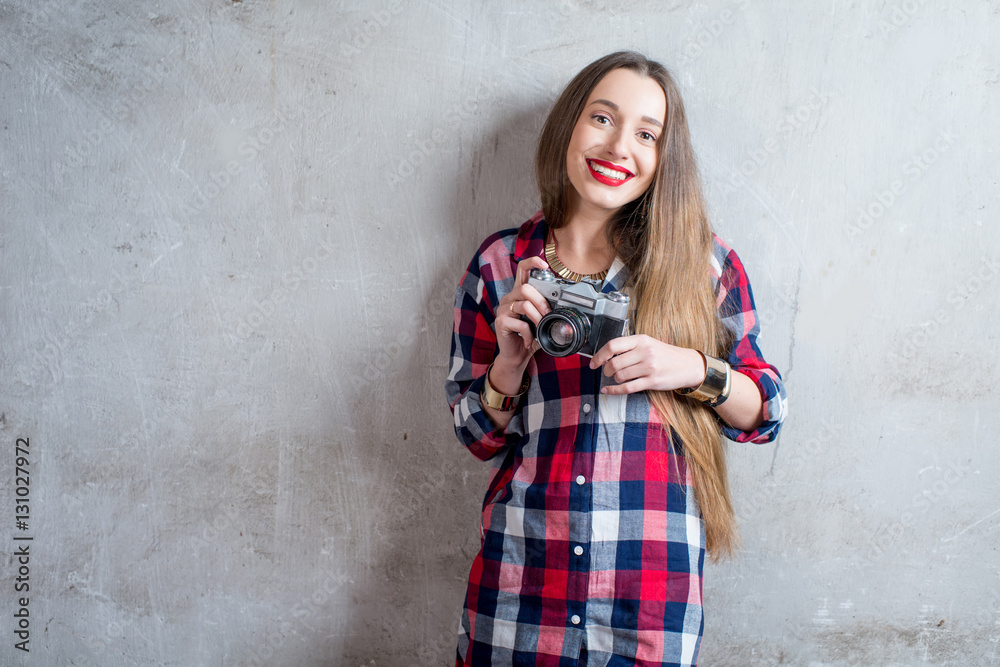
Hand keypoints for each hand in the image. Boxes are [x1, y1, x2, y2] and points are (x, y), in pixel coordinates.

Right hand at [490, 256, 550, 390]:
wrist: (516, 355)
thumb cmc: (529, 336)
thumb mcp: (540, 319)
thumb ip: (546, 309)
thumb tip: (564, 304)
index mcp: (519, 293)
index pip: (522, 270)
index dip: (533, 262)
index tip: (545, 265)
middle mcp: (509, 298)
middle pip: (526, 288)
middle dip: (542, 302)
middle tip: (548, 315)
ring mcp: (503, 309)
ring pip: (524, 304)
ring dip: (537, 318)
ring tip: (540, 328)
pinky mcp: (500, 322)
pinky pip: (520, 323)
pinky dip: (529, 334)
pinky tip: (530, 341)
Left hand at [588, 334, 704, 394]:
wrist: (688, 365)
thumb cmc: (666, 355)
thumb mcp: (649, 343)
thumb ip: (630, 347)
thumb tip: (606, 355)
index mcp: (641, 340)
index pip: (613, 345)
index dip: (599, 355)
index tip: (594, 362)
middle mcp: (645, 352)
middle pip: (614, 363)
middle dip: (606, 370)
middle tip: (607, 372)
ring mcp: (649, 367)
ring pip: (620, 376)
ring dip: (614, 379)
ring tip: (618, 378)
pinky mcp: (652, 381)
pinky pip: (627, 388)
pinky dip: (614, 391)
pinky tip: (608, 390)